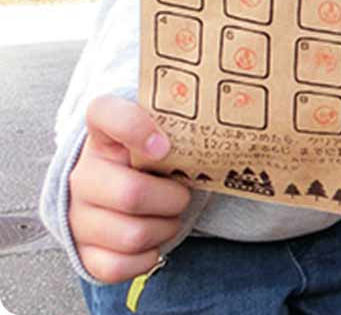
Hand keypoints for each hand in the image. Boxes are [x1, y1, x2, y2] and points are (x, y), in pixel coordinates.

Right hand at [68, 96, 190, 282]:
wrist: (122, 188)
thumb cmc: (152, 161)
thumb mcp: (164, 135)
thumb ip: (183, 125)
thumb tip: (223, 134)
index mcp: (104, 135)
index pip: (104, 113)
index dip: (135, 127)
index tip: (164, 145)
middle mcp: (82, 174)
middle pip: (132, 194)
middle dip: (173, 199)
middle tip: (182, 194)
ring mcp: (78, 216)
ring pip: (132, 235)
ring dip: (165, 229)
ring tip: (168, 216)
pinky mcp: (82, 252)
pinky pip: (117, 265)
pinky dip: (147, 257)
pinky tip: (153, 240)